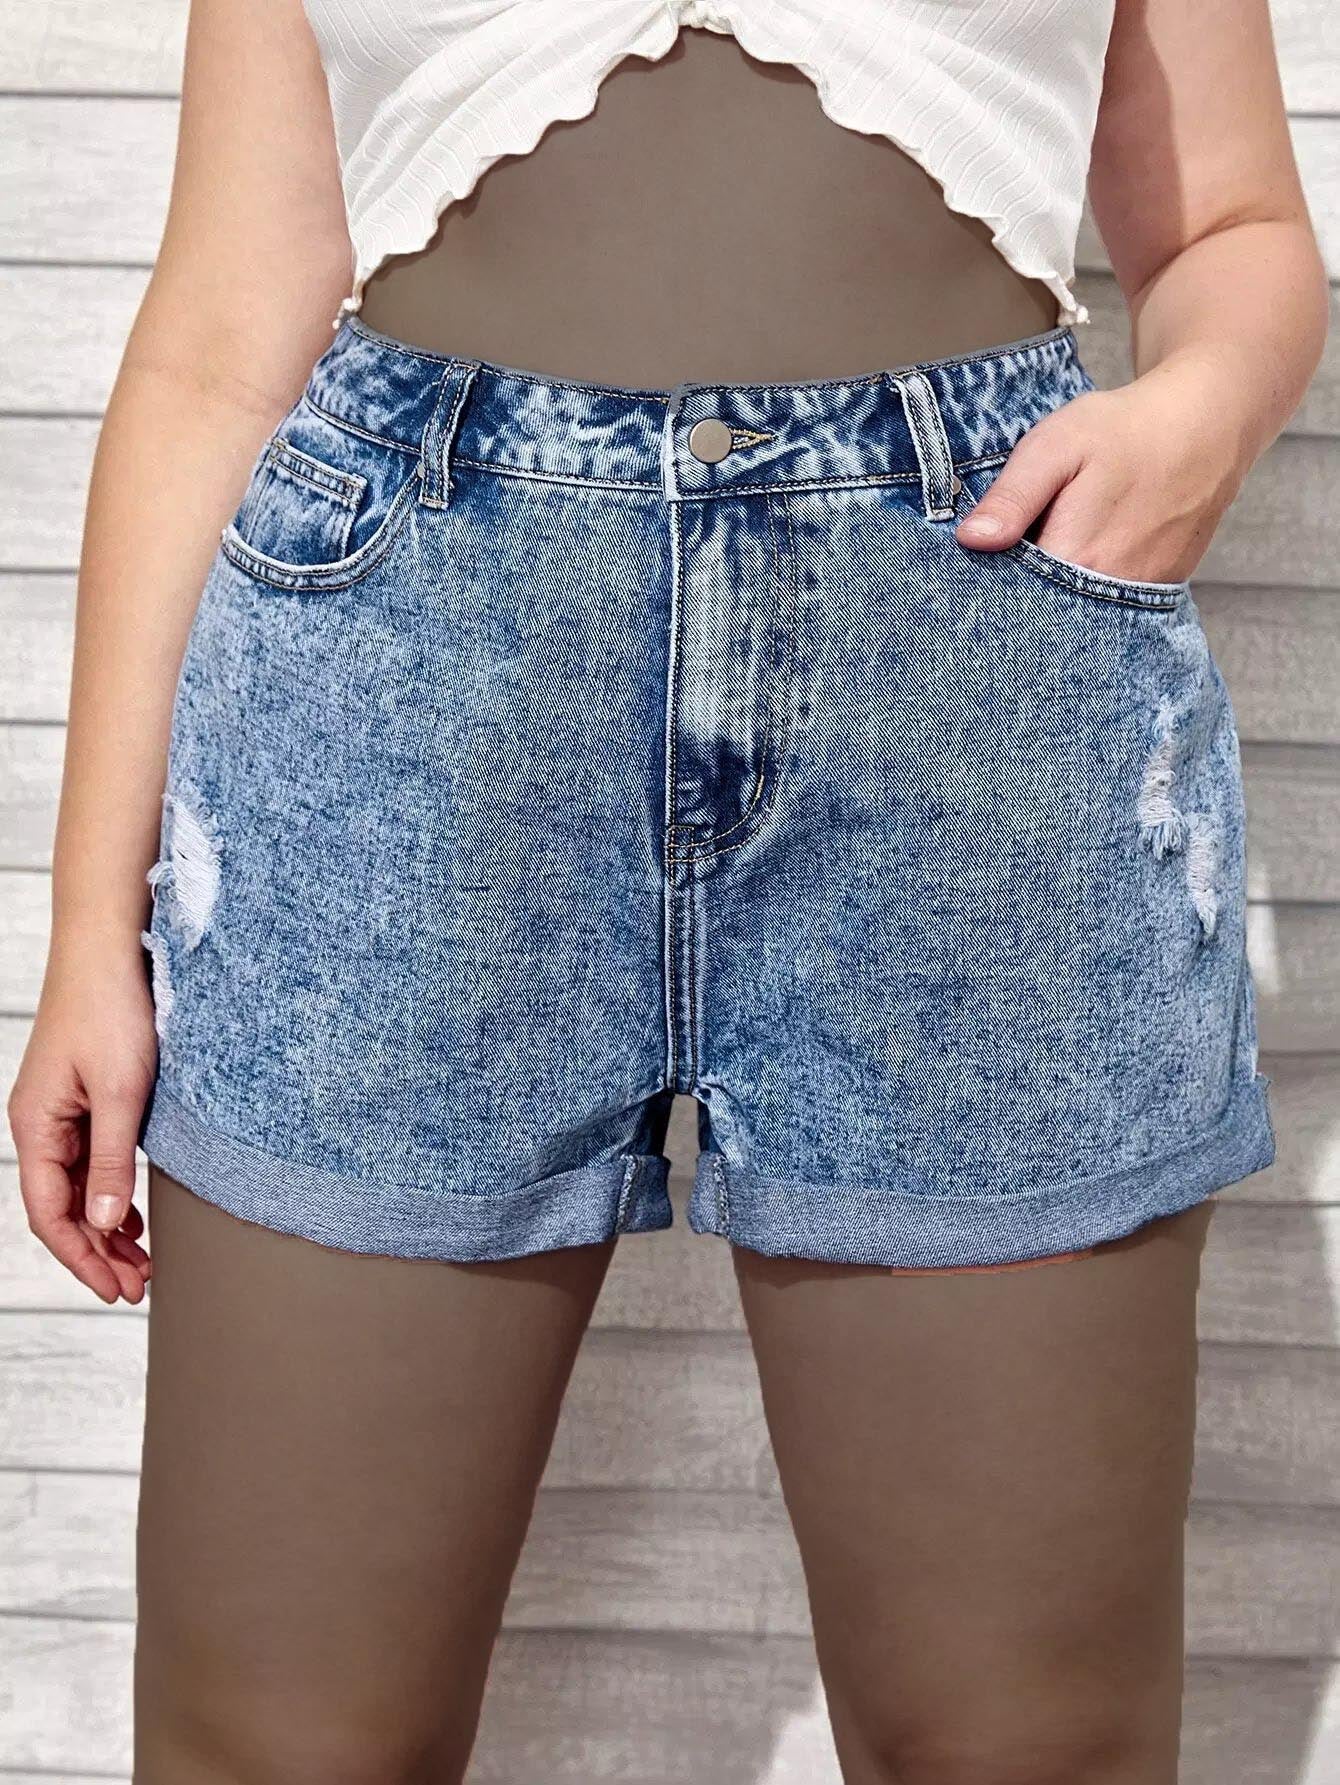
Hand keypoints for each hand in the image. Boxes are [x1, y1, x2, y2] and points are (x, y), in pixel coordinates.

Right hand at [7, 941, 156, 1303]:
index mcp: (35, 1128)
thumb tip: (109, 1224)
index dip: (83, 1258)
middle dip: (98, 1253)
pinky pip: (89, 1162)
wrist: (109, 949)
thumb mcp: (121, 1093)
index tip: (117, 1290)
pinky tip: (133, 1215)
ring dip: (107, 1228)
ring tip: (142, 1262)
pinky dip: (110, 1194)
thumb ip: (113, 1161)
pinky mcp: (82, 1098)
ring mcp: (59, 1113)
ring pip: (77, 1189)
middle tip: (139, 1287)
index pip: (49, 1215)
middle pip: (62, 1209)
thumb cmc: (111, 1011)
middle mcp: (39, 1125)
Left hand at [954, 360, 1245, 585]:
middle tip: (1016, 554)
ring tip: (1054, 550)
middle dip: (1020, 595)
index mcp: (1078, 559)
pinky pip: (1112, 605)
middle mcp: (1112, 591)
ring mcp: (1141, 594)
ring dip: (1056, 594)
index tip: (976, 568)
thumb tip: (971, 541)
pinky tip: (1086, 556)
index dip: (988, 587)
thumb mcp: (1055, 447)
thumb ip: (1012, 497)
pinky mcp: (1160, 588)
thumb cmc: (1125, 429)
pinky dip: (1090, 590)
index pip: (1012, 600)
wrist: (1207, 422)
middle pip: (1045, 615)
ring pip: (1080, 613)